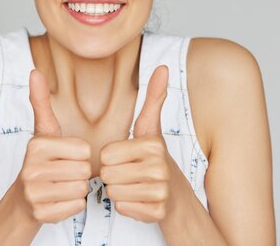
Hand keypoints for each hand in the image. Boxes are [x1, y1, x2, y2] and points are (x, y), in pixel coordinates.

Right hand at [17, 69, 91, 222]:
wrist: (22, 200)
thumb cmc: (40, 162)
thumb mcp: (43, 131)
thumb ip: (41, 101)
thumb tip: (35, 71)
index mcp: (36, 145)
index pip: (84, 150)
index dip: (80, 155)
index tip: (65, 157)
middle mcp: (31, 168)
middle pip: (84, 170)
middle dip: (80, 173)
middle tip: (63, 173)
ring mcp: (34, 193)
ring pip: (81, 189)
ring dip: (77, 190)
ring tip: (61, 185)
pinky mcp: (40, 214)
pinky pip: (76, 207)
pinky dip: (72, 205)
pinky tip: (58, 200)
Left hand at [99, 65, 173, 222]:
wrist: (174, 195)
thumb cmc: (153, 159)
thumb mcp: (150, 128)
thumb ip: (154, 98)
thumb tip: (163, 67)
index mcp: (152, 144)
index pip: (105, 154)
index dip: (110, 158)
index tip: (126, 158)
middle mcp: (159, 167)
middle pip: (107, 174)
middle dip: (112, 176)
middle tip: (129, 173)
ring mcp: (160, 191)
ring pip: (113, 192)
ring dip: (118, 191)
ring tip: (133, 185)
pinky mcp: (157, 212)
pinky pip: (123, 208)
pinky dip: (126, 207)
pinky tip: (138, 200)